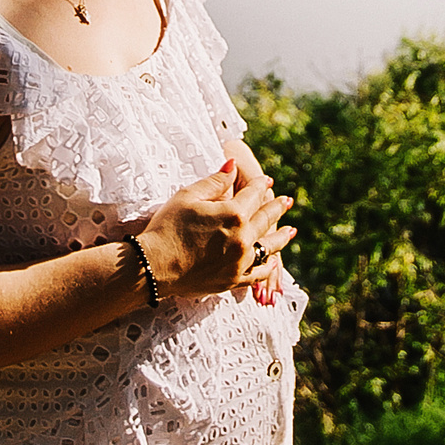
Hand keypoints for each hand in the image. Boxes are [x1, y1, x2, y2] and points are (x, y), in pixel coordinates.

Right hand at [136, 161, 296, 300]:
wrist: (153, 266)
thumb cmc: (167, 227)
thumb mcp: (188, 196)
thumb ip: (216, 181)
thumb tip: (233, 165)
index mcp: (234, 213)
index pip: (253, 194)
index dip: (260, 185)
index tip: (267, 180)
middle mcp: (243, 238)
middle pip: (265, 218)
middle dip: (277, 207)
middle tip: (286, 201)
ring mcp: (240, 261)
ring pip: (268, 247)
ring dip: (280, 237)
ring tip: (290, 231)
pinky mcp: (232, 280)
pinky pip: (257, 273)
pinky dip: (267, 267)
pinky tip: (273, 262)